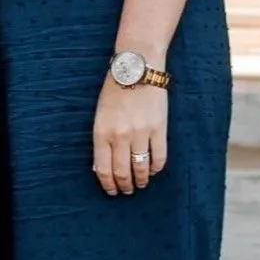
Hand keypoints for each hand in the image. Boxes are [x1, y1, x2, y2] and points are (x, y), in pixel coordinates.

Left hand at [93, 79, 168, 195]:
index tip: (112, 191)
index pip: (103, 169)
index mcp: (102, 132)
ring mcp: (141, 133)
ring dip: (141, 180)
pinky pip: (159, 157)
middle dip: (125, 186)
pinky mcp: (159, 129)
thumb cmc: (115, 90)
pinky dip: (157, 168)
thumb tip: (102, 166)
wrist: (137, 68)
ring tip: (141, 184)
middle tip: (127, 191)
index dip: (108, 185)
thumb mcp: (100, 114)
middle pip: (122, 172)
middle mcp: (120, 135)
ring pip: (141, 168)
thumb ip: (102, 139)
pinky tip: (154, 170)